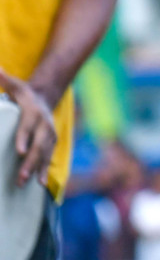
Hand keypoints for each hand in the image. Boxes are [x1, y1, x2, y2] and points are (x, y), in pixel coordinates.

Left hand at [0, 67, 57, 187]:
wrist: (46, 96)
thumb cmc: (25, 94)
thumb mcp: (16, 85)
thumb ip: (5, 79)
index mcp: (34, 111)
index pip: (28, 125)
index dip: (24, 137)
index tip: (18, 150)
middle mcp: (44, 124)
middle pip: (38, 144)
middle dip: (29, 161)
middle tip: (20, 177)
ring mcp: (49, 134)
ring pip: (44, 153)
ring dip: (36, 169)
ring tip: (26, 183)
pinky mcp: (51, 141)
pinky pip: (48, 157)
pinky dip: (44, 170)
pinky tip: (39, 183)